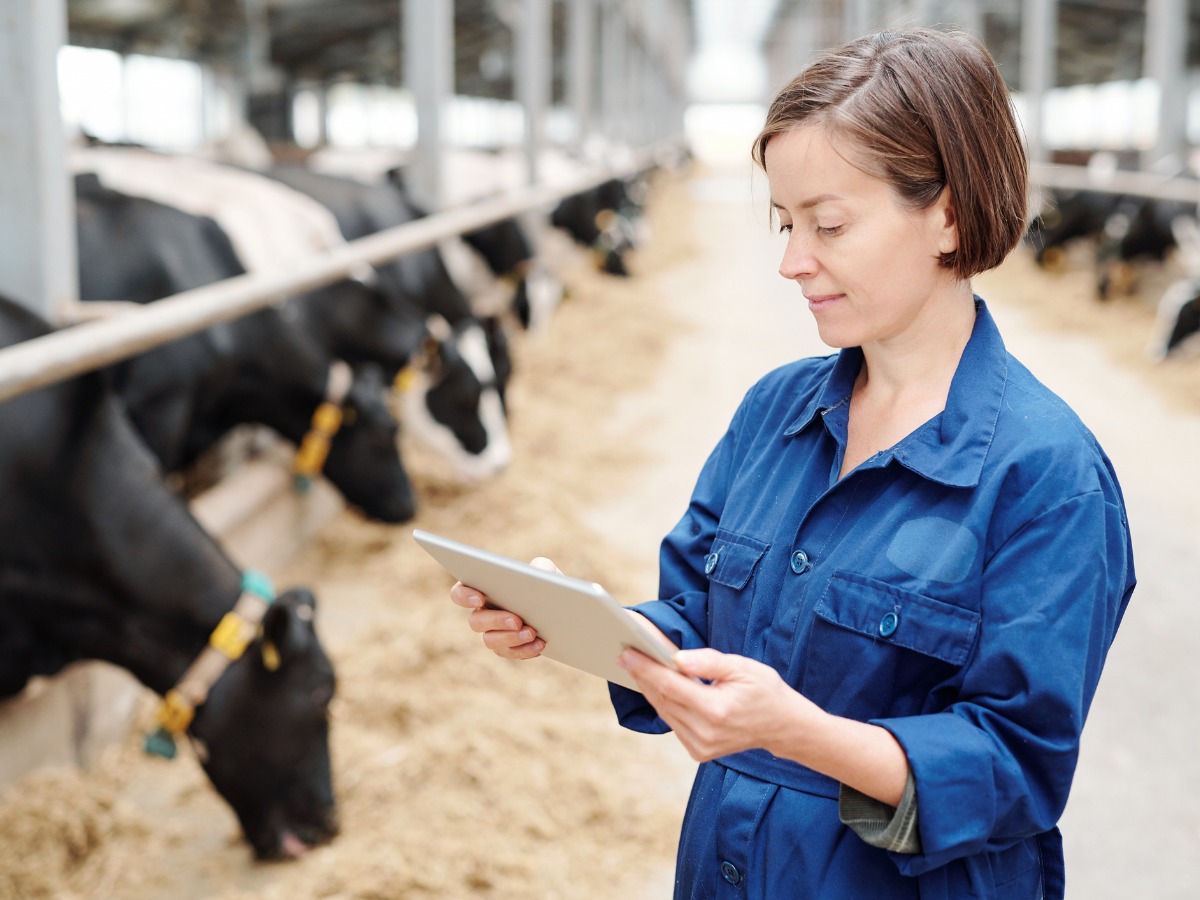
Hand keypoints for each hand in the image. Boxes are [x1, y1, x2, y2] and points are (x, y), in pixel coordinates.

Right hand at [448, 557, 558, 659]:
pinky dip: (525, 649)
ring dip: (511, 638)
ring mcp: (493, 633)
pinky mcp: (508, 647)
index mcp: (483, 589)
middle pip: (476, 621)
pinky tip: (540, 644)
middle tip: (517, 620)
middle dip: (496, 620)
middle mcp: (482, 613)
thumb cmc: (544, 584)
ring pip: (490, 640)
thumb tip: (536, 573)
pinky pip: (510, 652)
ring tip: (532, 633)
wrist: (557, 608)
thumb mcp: (545, 571)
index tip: (480, 598)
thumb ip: (539, 567)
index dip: (464, 596)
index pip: (460, 593)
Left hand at [616, 646, 823, 762]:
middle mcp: (705, 732)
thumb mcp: (742, 667)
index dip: (646, 668)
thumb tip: (677, 659)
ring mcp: (701, 746)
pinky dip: (663, 703)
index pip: (671, 686)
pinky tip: (655, 685)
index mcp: (716, 710)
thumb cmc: (764, 690)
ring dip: (649, 688)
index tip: (627, 652)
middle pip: (663, 699)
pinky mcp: (699, 752)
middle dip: (642, 675)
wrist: (782, 726)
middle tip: (624, 654)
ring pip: (664, 712)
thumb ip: (709, 661)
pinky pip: (673, 722)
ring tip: (634, 666)